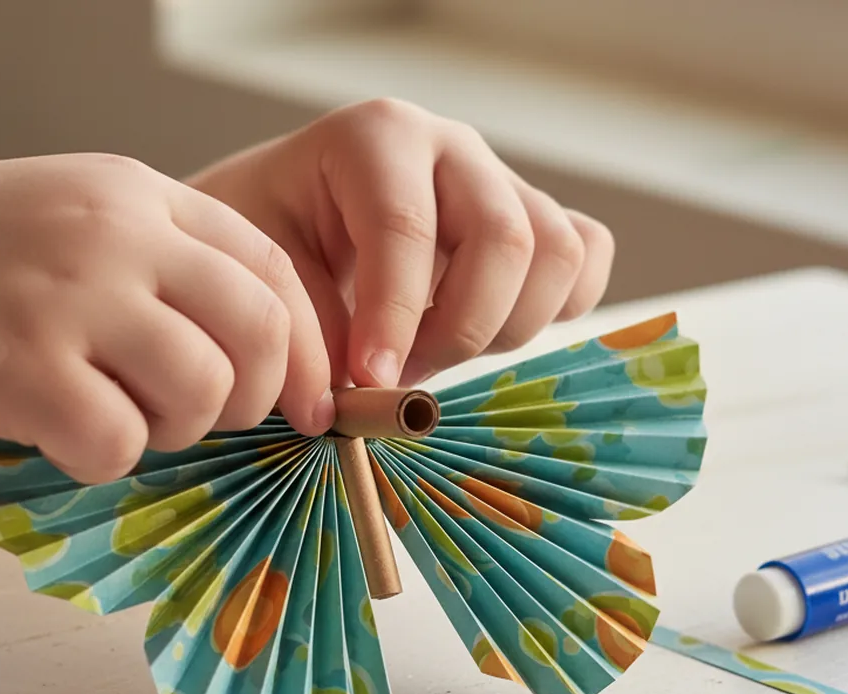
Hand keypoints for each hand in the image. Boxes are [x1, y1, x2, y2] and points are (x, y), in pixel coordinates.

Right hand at [0, 153, 332, 482]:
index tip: (311, 405)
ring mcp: (66, 294)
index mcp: (135, 194)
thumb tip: (259, 361)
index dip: (308, 349)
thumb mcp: (72, 225)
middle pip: (258, 332)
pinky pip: (119, 442)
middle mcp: (114, 232)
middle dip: (254, 398)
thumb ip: (162, 272)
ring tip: (110, 413)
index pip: (271, 270)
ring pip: (202, 391)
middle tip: (203, 418)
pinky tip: (55, 430)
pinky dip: (101, 457)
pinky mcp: (17, 365)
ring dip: (173, 430)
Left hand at [187, 98, 615, 387]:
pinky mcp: (536, 219)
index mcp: (375, 136)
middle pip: (504, 238)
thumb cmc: (269, 239)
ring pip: (558, 253)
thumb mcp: (261, 274)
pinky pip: (586, 258)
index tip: (371, 382)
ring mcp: (502, 181)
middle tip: (401, 375)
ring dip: (506, 327)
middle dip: (458, 330)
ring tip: (435, 351)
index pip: (406, 227)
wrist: (287, 218)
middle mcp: (451, 147)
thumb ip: (303, 332)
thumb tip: (350, 401)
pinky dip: (555, 308)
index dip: (394, 317)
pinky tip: (488, 329)